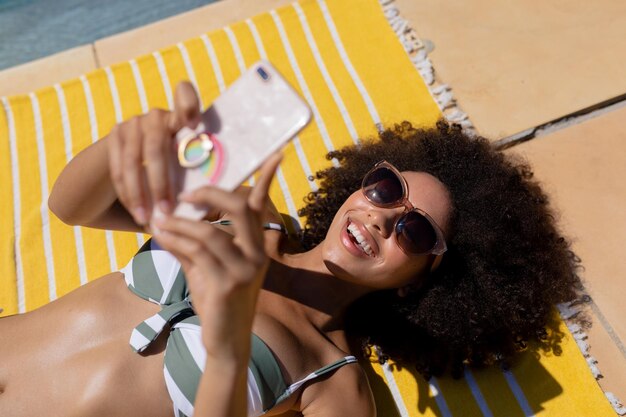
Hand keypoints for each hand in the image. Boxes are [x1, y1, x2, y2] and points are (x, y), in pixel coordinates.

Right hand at [107, 81, 200, 224]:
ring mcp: (133, 124)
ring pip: (134, 160)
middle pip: (157, 146)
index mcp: (181, 120)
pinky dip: (127, 191)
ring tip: (147, 218)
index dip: (187, 103)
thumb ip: (197, 179)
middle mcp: (157, 116)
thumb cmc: (172, 179)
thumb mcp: (187, 175)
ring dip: (140, 192)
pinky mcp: (115, 135)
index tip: (193, 124)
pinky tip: (135, 211)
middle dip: (161, 182)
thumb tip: (213, 203)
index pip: (183, 95)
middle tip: (167, 211)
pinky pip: (118, 167)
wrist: (129, 169)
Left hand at [151, 152, 282, 359]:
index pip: (261, 206)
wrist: (224, 340)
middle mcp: (256, 254)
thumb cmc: (216, 301)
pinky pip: (199, 253)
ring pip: (211, 233)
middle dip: (211, 195)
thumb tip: (164, 220)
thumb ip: (188, 243)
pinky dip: (176, 241)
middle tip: (185, 194)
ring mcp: (246, 269)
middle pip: (240, 209)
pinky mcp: (229, 284)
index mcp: (255, 245)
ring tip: (158, 221)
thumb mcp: (203, 268)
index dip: (267, 179)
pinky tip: (162, 237)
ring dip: (180, 224)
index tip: (276, 153)